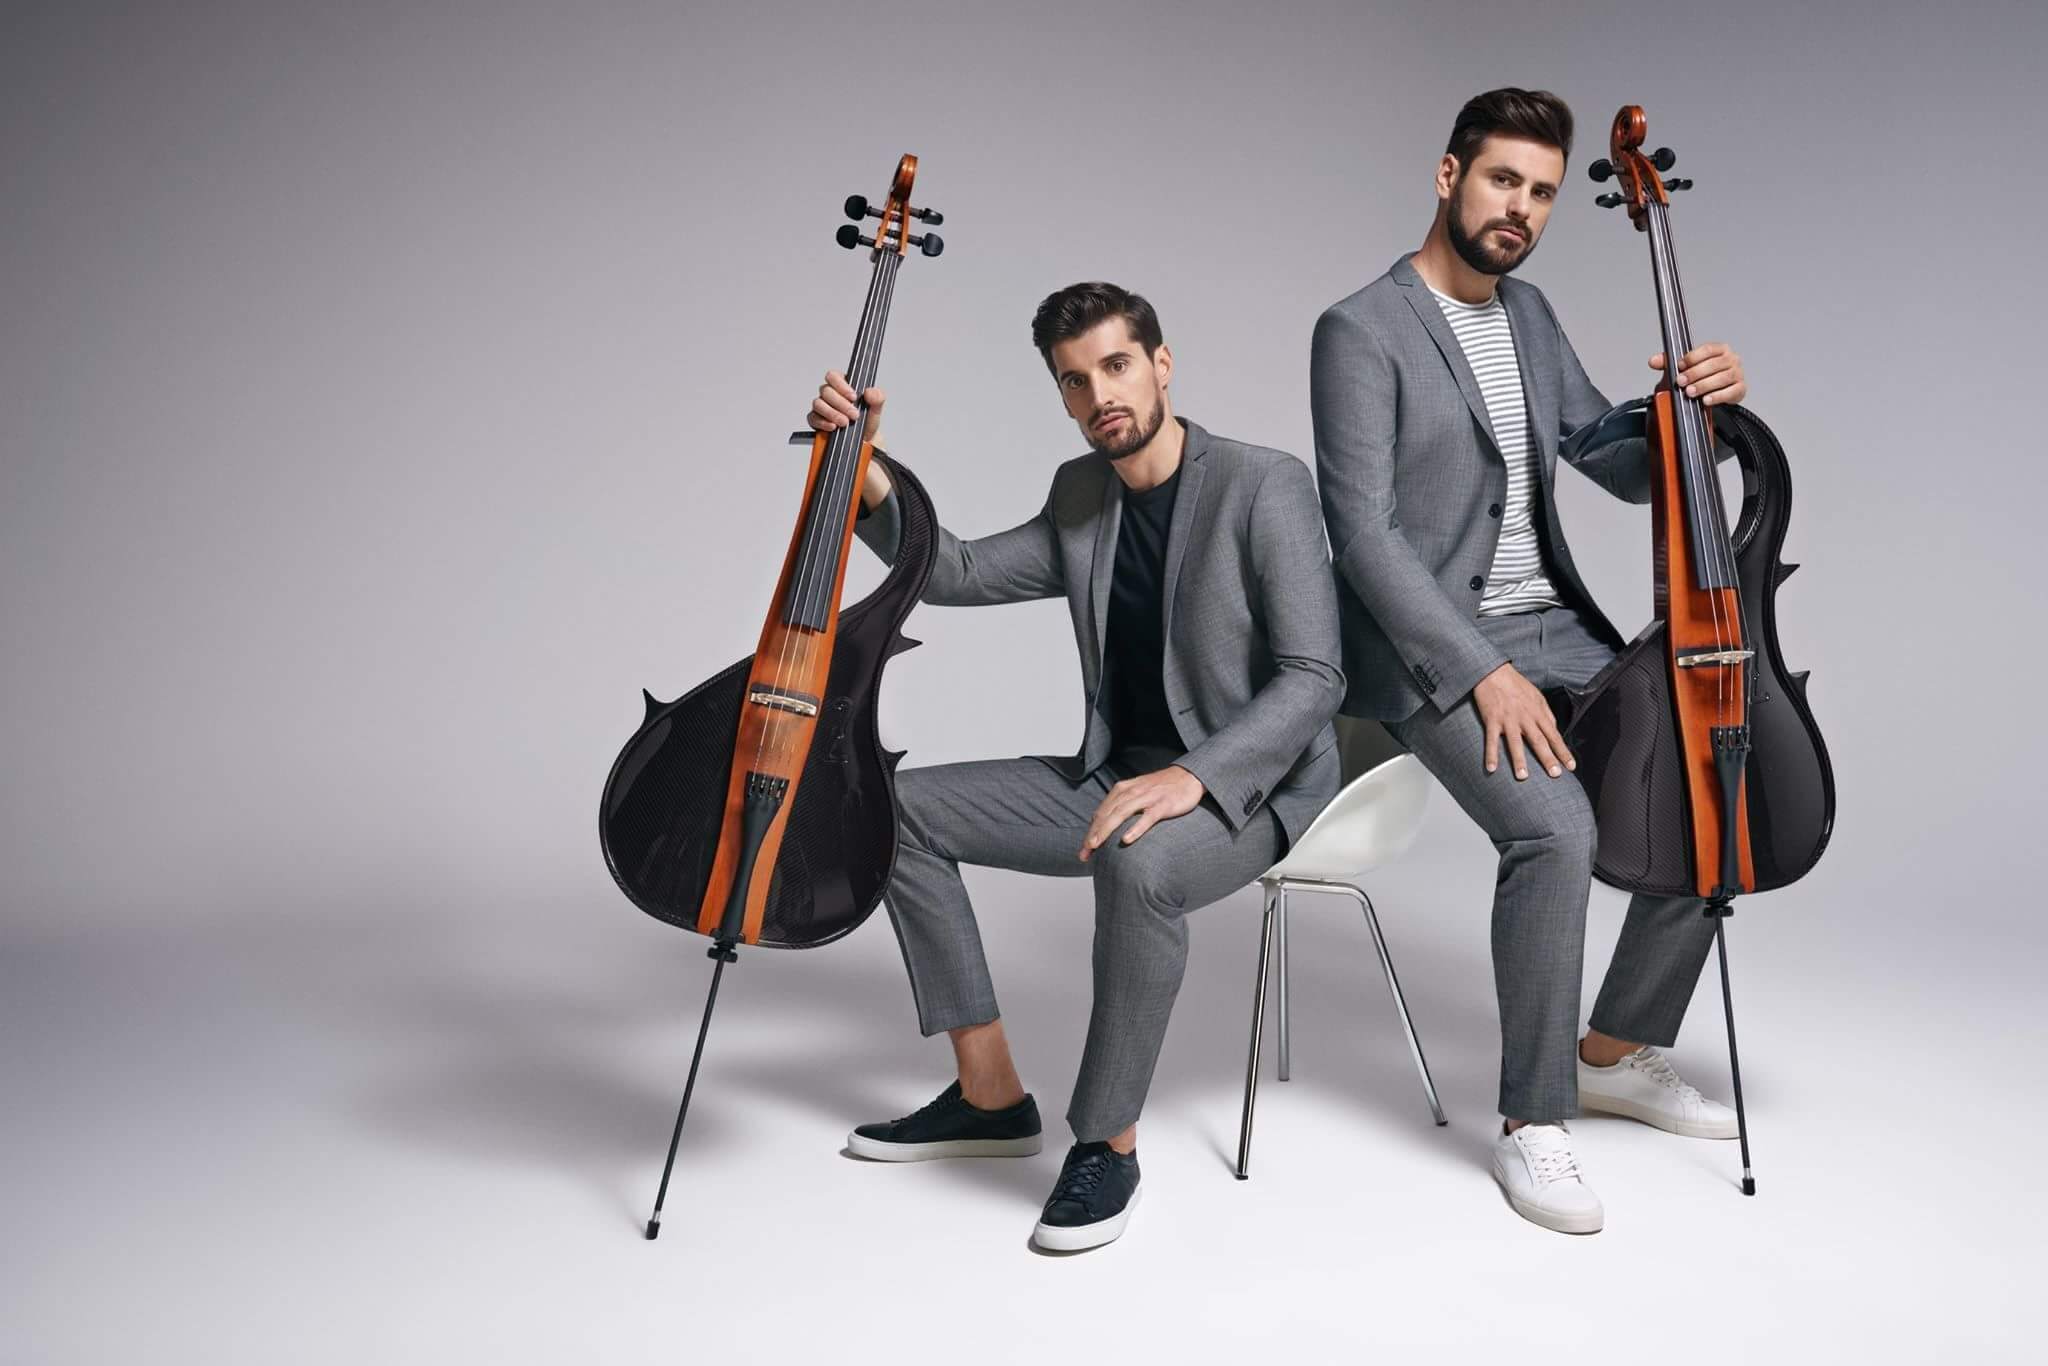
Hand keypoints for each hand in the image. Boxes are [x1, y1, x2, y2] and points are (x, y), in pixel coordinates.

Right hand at [808, 370, 892, 507]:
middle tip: (853, 415)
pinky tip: (833, 427)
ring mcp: (822, 408)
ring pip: (818, 403)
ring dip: (832, 413)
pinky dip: (823, 422)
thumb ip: (877, 397)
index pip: (833, 376)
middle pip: (826, 391)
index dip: (841, 385)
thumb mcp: (876, 409)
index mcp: (843, 386)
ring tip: (845, 422)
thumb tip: (870, 392)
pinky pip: (813, 418)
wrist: (864, 442)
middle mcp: (831, 395)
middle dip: (841, 404)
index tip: (853, 397)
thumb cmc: (867, 422)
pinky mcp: (817, 421)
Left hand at [1079, 765, 1205, 859]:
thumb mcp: (1136, 792)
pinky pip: (1147, 818)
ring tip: (1096, 845)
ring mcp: (1147, 798)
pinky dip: (1135, 828)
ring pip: (1121, 814)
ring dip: (1106, 830)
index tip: (1084, 849)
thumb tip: (1101, 821)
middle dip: (1093, 833)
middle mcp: (1132, 792)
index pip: (1102, 812)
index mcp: (1123, 790)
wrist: (1188, 776)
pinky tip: (1126, 839)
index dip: (1091, 830)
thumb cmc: (1161, 787)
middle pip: (1107, 814)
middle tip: (1084, 852)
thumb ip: (1120, 804)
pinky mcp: (1162, 805)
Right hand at [1470, 662, 1574, 780]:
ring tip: (1523, 776)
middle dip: (1548, 758)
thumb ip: (1546, 713)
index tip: (1571, 766)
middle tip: (1555, 774)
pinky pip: (1492, 739)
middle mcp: (1525, 717)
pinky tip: (1492, 768)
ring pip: (1516, 742)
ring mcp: (1508, 719)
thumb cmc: (1515, 684)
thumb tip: (1555, 728)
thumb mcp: (1536, 696)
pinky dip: (1491, 754)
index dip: (1563, 751)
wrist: (1493, 671)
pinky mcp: (1492, 719)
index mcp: (1538, 712)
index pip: (1554, 735)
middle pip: (1539, 741)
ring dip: (1519, 760)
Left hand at [1649, 342, 1744, 406]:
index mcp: (1719, 350)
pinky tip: (1706, 400)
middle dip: (1695, 373)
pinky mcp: (1740, 389)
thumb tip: (1653, 361)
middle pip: (1714, 364)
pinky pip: (1730, 392)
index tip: (1680, 366)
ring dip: (1704, 386)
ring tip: (1690, 392)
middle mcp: (1731, 359)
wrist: (1718, 391)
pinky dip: (1717, 396)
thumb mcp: (1686, 367)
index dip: (1692, 357)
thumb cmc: (1704, 375)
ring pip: (1722, 378)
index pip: (1708, 349)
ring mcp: (1737, 374)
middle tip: (1682, 382)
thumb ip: (1669, 362)